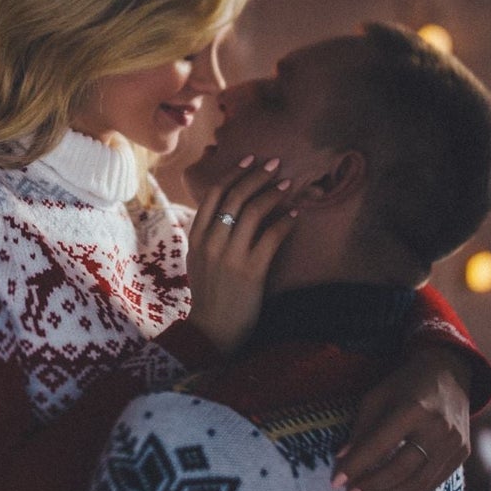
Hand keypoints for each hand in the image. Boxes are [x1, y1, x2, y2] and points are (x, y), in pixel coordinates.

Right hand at [185, 154, 297, 355]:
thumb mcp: (198, 260)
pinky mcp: (250, 271)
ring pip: (254, 211)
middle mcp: (210, 243)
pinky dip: (285, 222)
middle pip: (235, 196)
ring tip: (289, 184)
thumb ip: (207, 234)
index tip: (250, 159)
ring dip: (274, 193)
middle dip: (257, 175)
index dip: (234, 172)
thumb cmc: (209, 295)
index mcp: (196, 237)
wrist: (212, 331)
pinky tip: (295, 215)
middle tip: (275, 163)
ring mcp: (230, 256)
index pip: (214, 194)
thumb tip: (228, 208)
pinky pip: (272, 236)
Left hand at [334, 346, 470, 490]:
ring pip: (419, 481)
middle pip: (401, 468)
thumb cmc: (404, 385)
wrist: (449, 373)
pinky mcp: (462, 452)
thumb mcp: (376, 397)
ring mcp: (454, 442)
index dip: (355, 466)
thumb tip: (342, 460)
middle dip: (372, 485)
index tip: (336, 482)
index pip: (378, 446)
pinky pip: (435, 482)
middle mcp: (437, 427)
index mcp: (412, 409)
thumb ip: (360, 429)